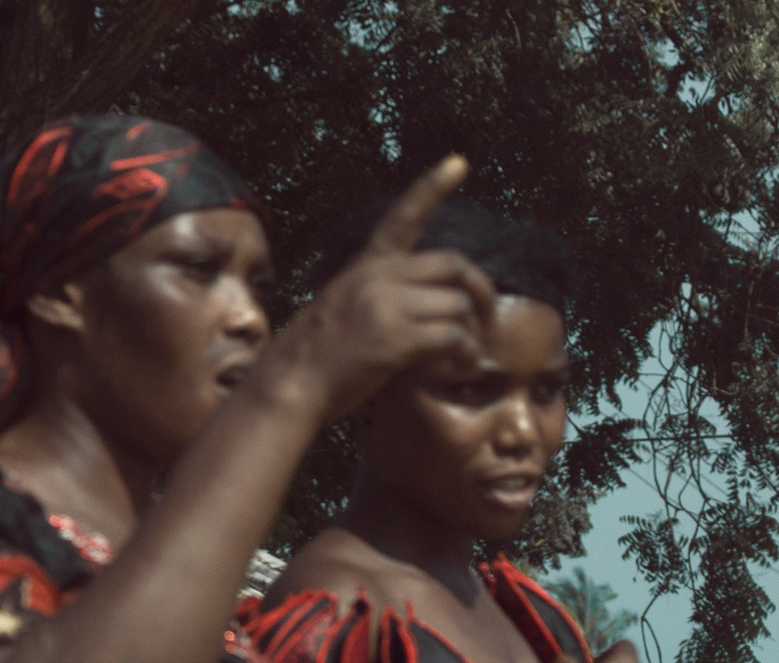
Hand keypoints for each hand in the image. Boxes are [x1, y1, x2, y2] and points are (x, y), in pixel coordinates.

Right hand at [261, 157, 495, 421]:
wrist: (289, 384)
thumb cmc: (316, 356)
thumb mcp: (343, 306)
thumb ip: (382, 296)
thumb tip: (428, 309)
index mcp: (366, 266)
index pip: (404, 216)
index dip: (434, 186)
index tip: (460, 161)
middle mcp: (378, 277)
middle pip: (454, 264)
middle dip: (482, 290)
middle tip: (489, 320)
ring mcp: (387, 306)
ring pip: (458, 304)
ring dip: (473, 336)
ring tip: (465, 358)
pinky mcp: (396, 340)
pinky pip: (454, 337)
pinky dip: (466, 355)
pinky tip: (458, 367)